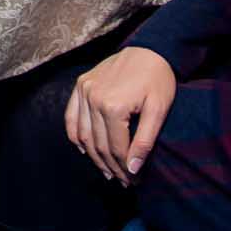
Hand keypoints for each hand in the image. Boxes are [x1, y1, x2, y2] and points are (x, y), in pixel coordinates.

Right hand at [67, 47, 176, 185]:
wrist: (151, 49)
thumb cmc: (159, 80)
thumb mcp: (159, 110)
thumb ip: (144, 141)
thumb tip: (132, 169)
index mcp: (114, 106)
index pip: (117, 148)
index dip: (126, 169)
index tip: (135, 181)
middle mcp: (94, 98)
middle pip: (99, 144)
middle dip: (112, 167)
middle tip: (124, 181)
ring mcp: (84, 90)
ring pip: (84, 135)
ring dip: (94, 158)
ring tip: (108, 172)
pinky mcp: (81, 84)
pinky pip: (71, 117)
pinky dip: (75, 136)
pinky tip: (85, 151)